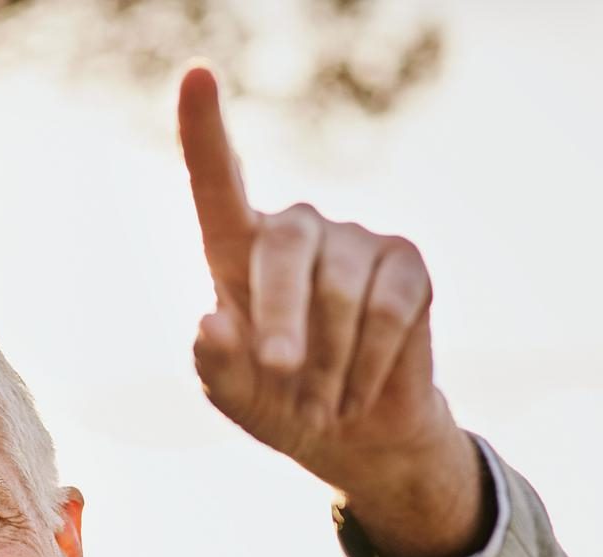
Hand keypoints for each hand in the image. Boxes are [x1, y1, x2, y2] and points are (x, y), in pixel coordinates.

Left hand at [179, 65, 487, 556]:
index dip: (204, 130)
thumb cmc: (278, 401)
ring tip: (321, 403)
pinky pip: (389, 310)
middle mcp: (298, 228)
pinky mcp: (407, 263)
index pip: (216, 181)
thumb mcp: (234, 395)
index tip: (196, 76)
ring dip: (327, 360)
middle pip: (283, 248)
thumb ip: (214, 365)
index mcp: (237, 248)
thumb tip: (211, 324)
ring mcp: (357, 238)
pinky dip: (371, 362)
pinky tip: (358, 389)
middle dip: (282, 320)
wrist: (353, 434)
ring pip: (340, 290)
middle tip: (280, 373)